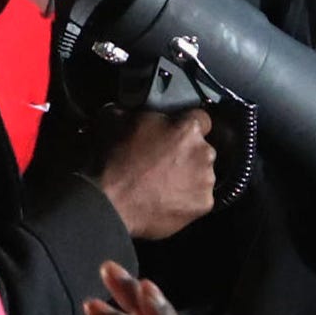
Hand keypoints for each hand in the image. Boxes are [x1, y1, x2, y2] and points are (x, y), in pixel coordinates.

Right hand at [96, 107, 217, 240]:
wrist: (110, 205)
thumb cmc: (113, 165)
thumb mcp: (114, 121)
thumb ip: (132, 111)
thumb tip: (128, 110)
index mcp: (187, 128)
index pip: (200, 118)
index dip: (185, 125)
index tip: (175, 133)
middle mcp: (203, 153)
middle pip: (202, 149)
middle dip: (186, 153)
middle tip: (162, 162)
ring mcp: (205, 181)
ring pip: (202, 174)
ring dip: (187, 176)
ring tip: (161, 184)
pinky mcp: (202, 205)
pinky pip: (198, 198)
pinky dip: (186, 199)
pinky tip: (165, 199)